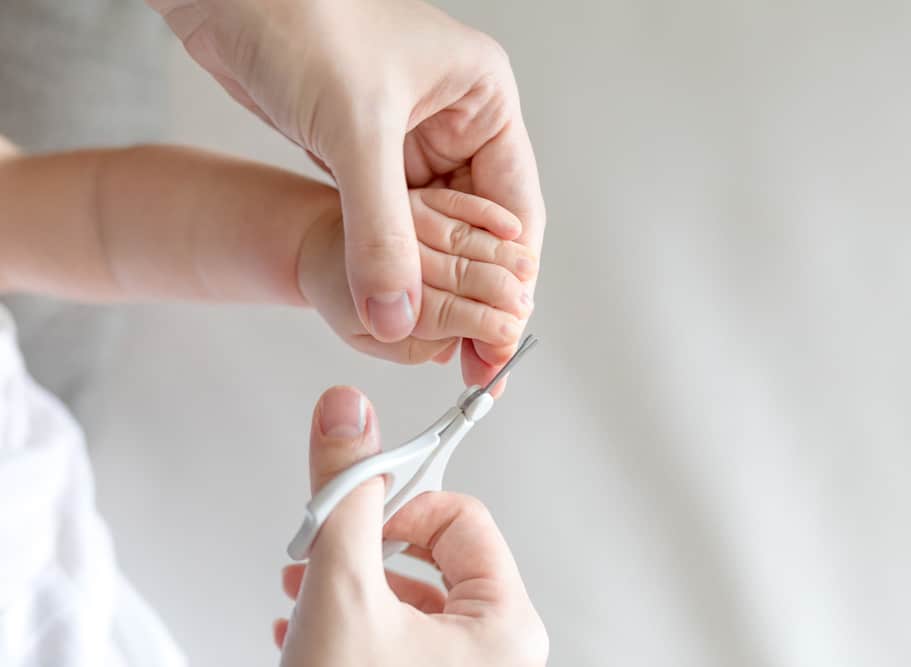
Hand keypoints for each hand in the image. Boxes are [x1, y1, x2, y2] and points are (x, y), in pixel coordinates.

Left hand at [147, 0, 544, 376]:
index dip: (510, 279)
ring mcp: (405, 138)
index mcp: (480, 96)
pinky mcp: (361, 152)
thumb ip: (379, 231)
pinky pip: (388, 222)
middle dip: (469, 289)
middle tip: (466, 354)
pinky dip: (387, 260)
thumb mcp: (353, 129)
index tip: (499, 337)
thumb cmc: (301, 16)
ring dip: (425, 279)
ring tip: (428, 338)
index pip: (514, 205)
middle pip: (476, 225)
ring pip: (430, 229)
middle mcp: (451, 119)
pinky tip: (388, 300)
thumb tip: (397, 314)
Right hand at [274, 386, 547, 665]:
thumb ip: (346, 497)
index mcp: (506, 624)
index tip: (356, 508)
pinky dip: (350, 618)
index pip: (461, 514)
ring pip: (405, 592)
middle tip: (325, 550)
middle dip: (366, 543)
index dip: (400, 503)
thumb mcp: (344, 594)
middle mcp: (496, 650)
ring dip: (349, 580)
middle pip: (433, 551)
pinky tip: (305, 623)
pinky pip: (396, 631)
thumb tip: (347, 418)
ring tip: (304, 588)